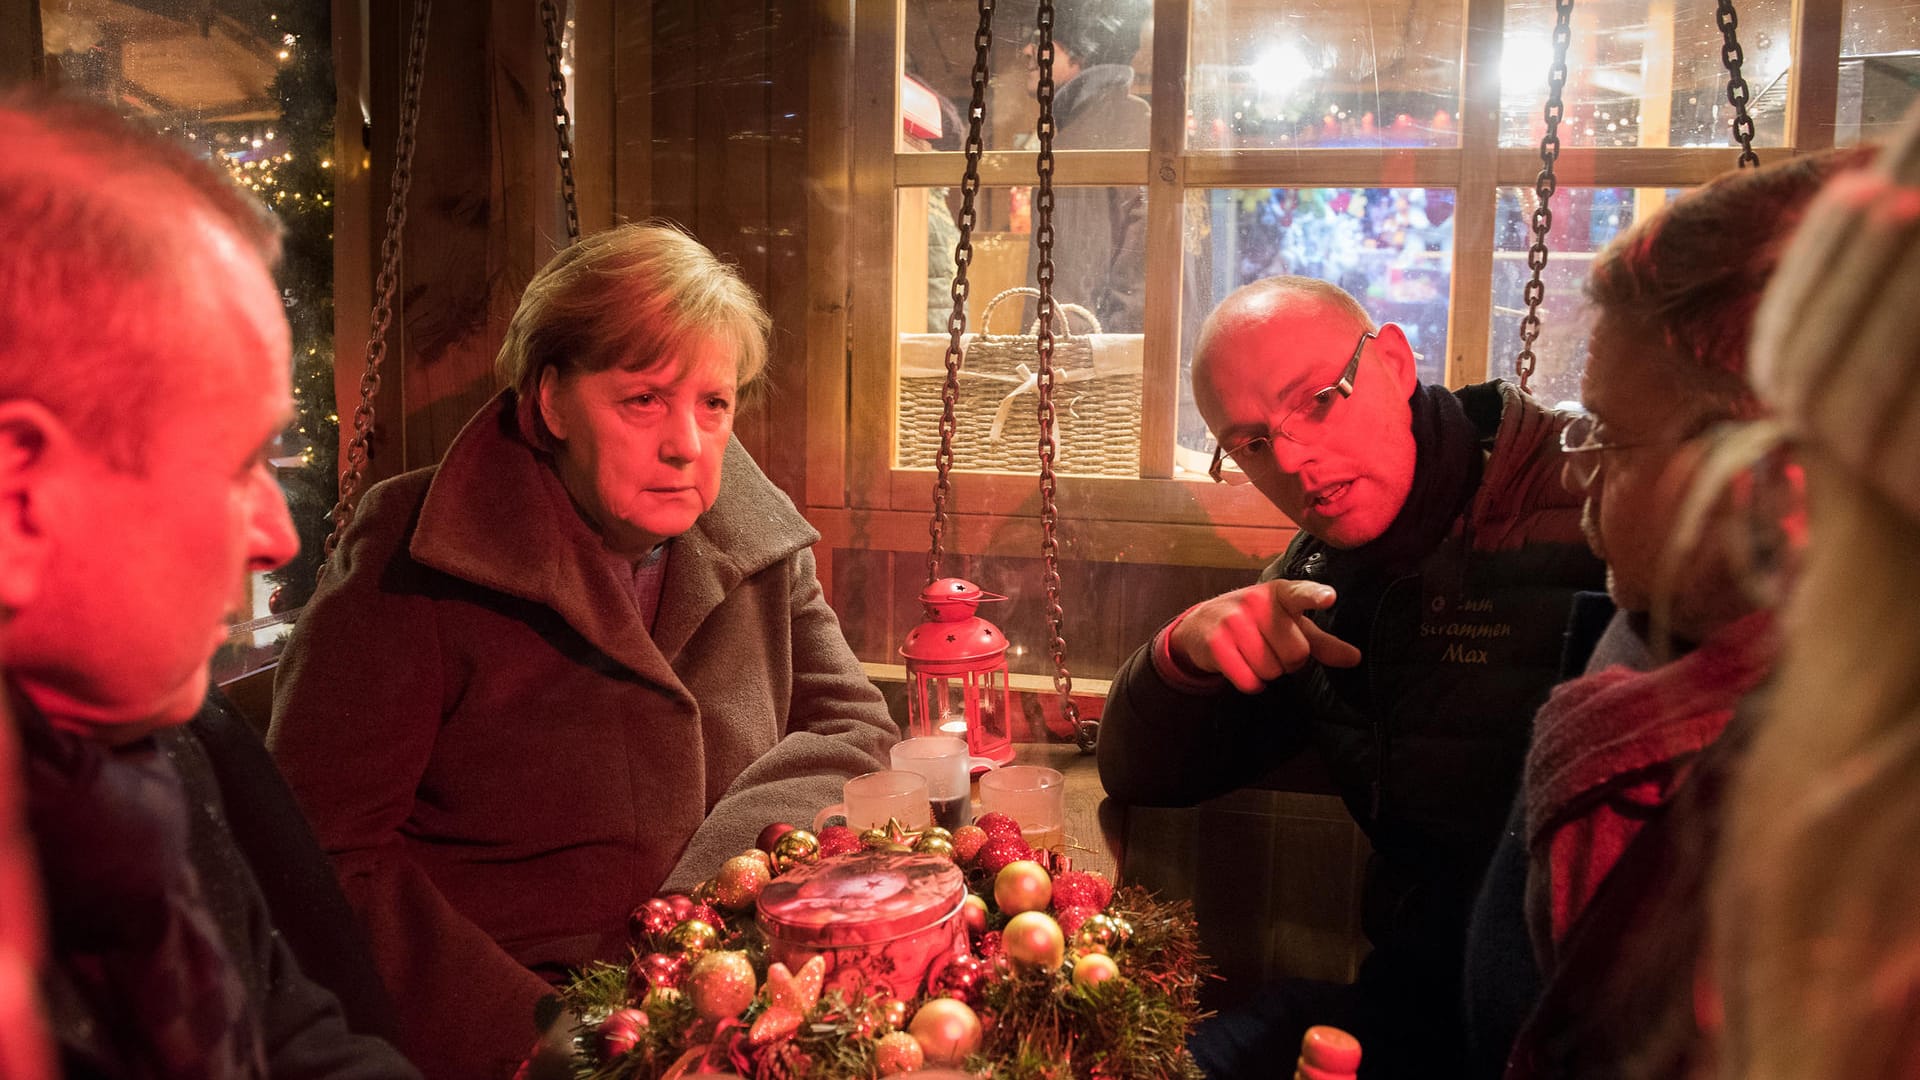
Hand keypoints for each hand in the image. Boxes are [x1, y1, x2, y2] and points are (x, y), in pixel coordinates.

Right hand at [1170, 579, 1362, 693]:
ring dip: (1266, 672)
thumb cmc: (1256, 623)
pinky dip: (1250, 682)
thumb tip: (1355, 658)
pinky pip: (1249, 680)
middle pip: (1295, 654)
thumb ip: (1322, 642)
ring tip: (1252, 654)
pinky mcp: (1215, 643)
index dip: (1316, 596)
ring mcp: (1233, 621)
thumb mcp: (1289, 625)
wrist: (1201, 624)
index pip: (1301, 594)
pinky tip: (1241, 666)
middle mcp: (1256, 601)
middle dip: (1287, 661)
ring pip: (1272, 670)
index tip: (1329, 597)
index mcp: (1280, 593)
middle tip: (1270, 647)